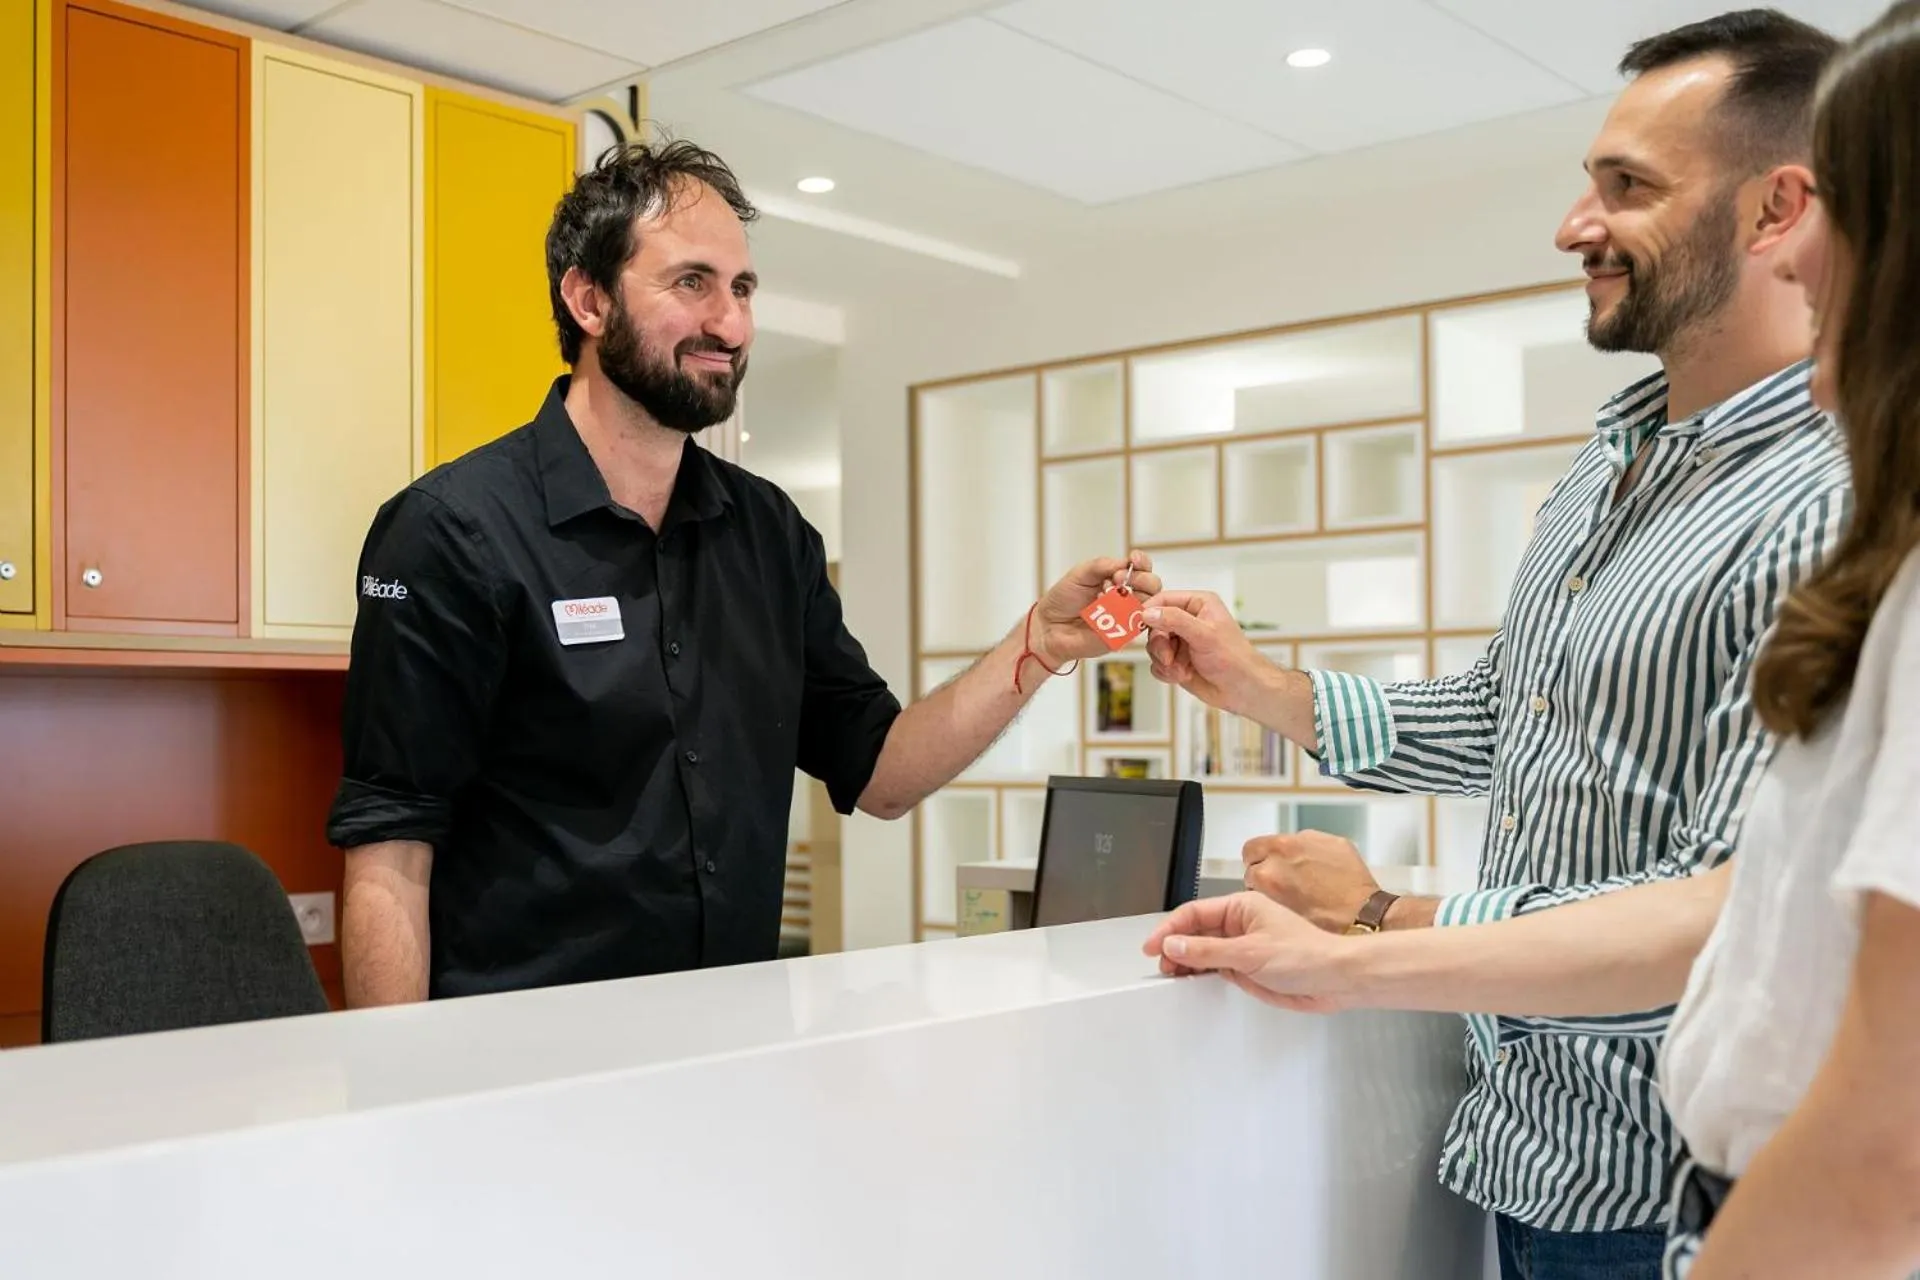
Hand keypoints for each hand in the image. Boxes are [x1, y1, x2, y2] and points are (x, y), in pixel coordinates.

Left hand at [1030, 550, 1161, 666]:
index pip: (1142, 567)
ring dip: (1130, 596)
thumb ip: (1103, 565)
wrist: (1049, 626)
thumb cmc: (1064, 600)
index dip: (1142, 562)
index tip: (1134, 559)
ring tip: (1105, 594)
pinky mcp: (1124, 635)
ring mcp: (1127, 616)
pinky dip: (1122, 615)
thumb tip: (1125, 564)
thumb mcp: (1081, 573)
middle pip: (1153, 585)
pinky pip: (1134, 624)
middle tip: (1118, 579)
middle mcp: (1127, 597)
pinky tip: (1105, 612)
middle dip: (1140, 578)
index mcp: (1119, 579)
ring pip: (1148, 605)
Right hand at [1139, 590, 1269, 716]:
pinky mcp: (1176, 661)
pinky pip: (1157, 663)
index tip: (1138, 622)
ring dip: (1164, 660)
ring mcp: (1181, 642)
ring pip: (1153, 646)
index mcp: (1197, 605)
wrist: (1241, 689)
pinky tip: (1181, 675)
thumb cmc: (1233, 658)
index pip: (1164, 600)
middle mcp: (1187, 621)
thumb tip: (1148, 612)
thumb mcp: (1203, 634)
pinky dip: (1165, 671)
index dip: (1149, 611)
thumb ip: (1174, 620)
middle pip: (1154, 625)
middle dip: (1160, 645)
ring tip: (1180, 669)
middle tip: (1168, 656)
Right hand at [1142, 892, 1354, 1012]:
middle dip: (1175, 947)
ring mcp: (1243, 947)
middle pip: (1195, 932)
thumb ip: (1208, 951)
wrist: (1335, 980)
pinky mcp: (1248, 968)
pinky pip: (1216, 968)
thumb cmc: (1307, 956)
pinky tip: (1191, 980)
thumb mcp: (1250, 952)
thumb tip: (1174, 945)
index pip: (1194, 913)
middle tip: (1161, 965)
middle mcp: (1240, 924)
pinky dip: (1200, 974)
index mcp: (1241, 907)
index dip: (1170, 929)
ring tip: (1172, 974)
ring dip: (1186, 961)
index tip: (1153, 946)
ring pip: (1203, 951)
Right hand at [1242, 831, 1379, 933]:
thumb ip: (1265, 896)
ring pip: (1284, 842)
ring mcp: (1308, 841)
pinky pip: (1312, 841)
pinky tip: (1324, 872)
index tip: (1266, 888)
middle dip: (1264, 861)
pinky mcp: (1330, 839)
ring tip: (1306, 876)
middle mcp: (1282, 851)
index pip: (1248, 869)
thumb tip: (1262, 889)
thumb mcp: (1280, 916)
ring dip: (1289, 855)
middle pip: (1256, 848)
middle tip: (1280, 878)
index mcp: (1267, 874)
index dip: (1257, 881)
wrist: (1365, 918)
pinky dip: (1313, 852)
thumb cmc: (1326, 926)